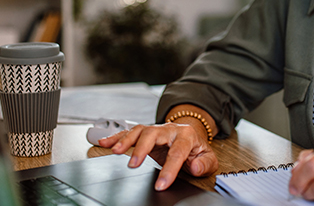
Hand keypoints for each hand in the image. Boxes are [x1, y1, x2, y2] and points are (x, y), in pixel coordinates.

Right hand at [98, 123, 217, 190]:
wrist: (192, 135)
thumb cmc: (196, 149)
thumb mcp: (208, 158)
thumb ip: (204, 164)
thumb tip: (195, 167)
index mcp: (186, 135)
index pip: (177, 153)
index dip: (169, 170)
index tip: (161, 184)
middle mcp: (169, 129)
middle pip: (153, 134)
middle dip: (142, 149)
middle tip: (133, 164)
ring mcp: (156, 129)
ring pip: (139, 131)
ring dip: (125, 140)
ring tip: (114, 150)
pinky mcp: (146, 133)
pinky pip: (130, 132)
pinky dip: (116, 137)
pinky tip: (105, 142)